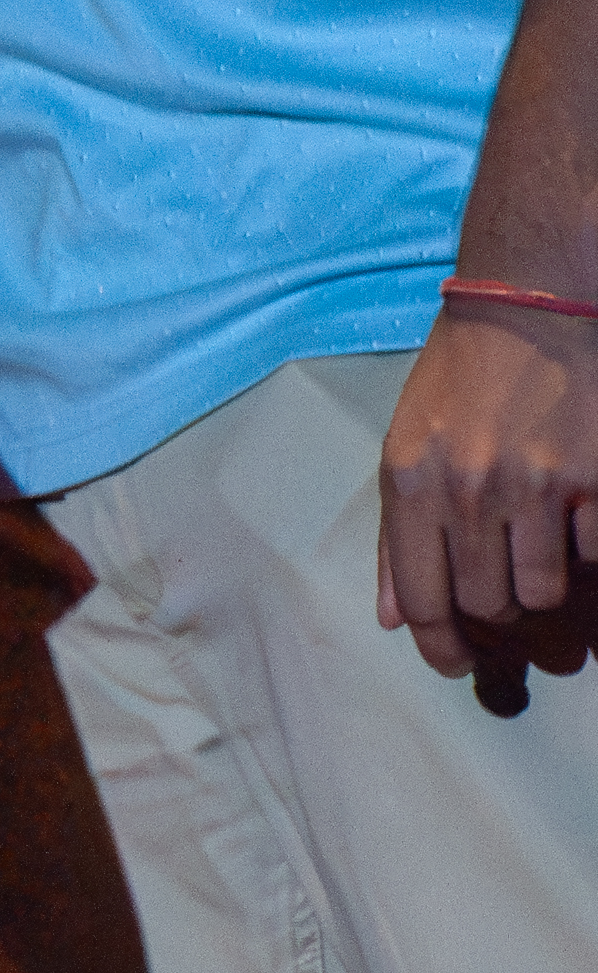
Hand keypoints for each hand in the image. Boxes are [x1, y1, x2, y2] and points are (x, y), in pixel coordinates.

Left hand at [379, 302, 597, 689]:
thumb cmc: (459, 379)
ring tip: (538, 546)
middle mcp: (469, 487)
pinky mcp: (597, 481)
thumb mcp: (404, 444)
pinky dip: (586, 550)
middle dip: (494, 613)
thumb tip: (394, 618)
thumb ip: (395, 534)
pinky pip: (593, 558)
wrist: (530, 309)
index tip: (455, 664)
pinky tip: (575, 516)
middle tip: (502, 593)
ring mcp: (537, 485)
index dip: (439, 646)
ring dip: (541, 585)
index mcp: (411, 480)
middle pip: (484, 605)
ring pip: (542, 593)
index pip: (421, 598)